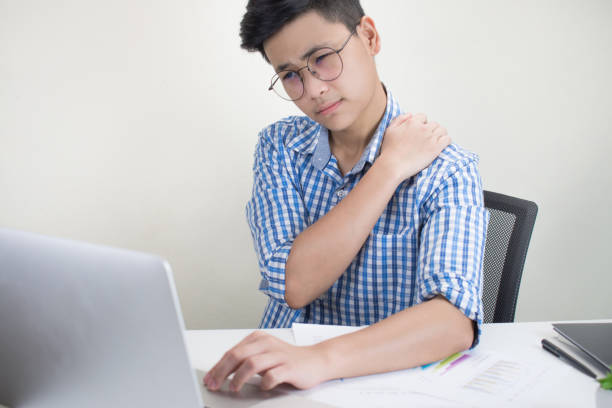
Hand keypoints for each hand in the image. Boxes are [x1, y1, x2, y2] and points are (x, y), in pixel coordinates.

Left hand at [203, 330, 329, 391]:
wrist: (315, 360)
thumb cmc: (286, 359)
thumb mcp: (263, 355)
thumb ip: (244, 360)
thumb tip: (220, 373)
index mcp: (258, 339)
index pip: (232, 352)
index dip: (217, 367)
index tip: (209, 379)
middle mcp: (267, 344)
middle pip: (238, 355)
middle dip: (222, 372)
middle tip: (215, 385)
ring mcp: (279, 355)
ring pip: (252, 363)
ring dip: (239, 378)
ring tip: (233, 388)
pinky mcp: (290, 367)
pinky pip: (273, 375)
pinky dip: (264, 383)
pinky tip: (261, 387)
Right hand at [378, 112, 449, 181]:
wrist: (393, 166)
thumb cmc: (389, 150)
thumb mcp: (390, 130)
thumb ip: (399, 119)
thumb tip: (410, 114)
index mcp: (412, 122)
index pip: (423, 117)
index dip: (422, 124)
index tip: (419, 131)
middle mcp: (423, 128)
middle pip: (434, 124)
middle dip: (431, 129)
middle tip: (427, 138)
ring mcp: (430, 138)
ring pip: (442, 130)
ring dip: (440, 134)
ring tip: (436, 141)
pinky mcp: (436, 148)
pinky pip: (447, 139)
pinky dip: (446, 141)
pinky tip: (442, 145)